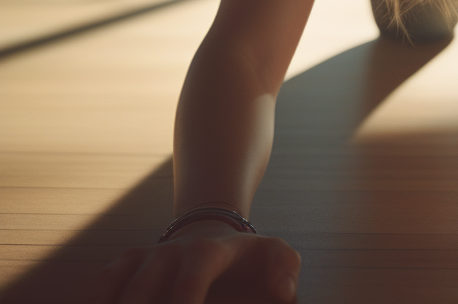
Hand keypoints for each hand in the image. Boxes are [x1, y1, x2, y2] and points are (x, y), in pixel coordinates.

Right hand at [85, 220, 300, 303]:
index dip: (186, 296)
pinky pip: (101, 287)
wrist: (212, 235)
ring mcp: (144, 257)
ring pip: (118, 291)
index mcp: (208, 251)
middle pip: (144, 291)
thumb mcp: (275, 255)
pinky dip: (97, 300)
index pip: (193, 275)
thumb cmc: (247, 260)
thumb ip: (285, 268)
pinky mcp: (123, 266)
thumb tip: (284, 293)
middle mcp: (171, 252)